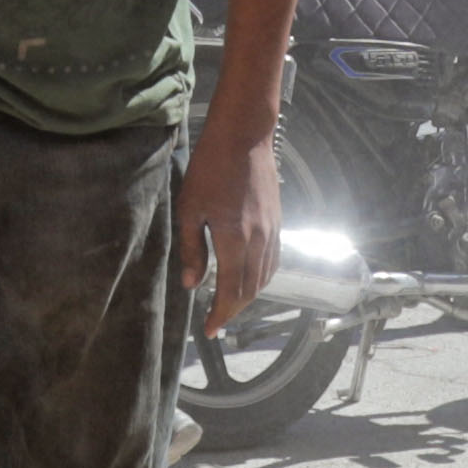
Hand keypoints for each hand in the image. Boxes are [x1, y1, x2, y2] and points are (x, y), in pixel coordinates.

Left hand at [182, 119, 281, 333]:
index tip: (208, 331)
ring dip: (248, 296)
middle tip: (215, 321)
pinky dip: (261, 277)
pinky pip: (272, 260)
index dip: (219, 314)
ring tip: (229, 303)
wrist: (244, 136)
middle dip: (232, 310)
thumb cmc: (210, 168)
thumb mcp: (190, 208)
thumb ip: (192, 249)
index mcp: (234, 239)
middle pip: (250, 290)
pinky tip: (249, 277)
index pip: (229, 291)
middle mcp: (258, 241)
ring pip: (264, 277)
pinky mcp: (277, 221)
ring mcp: (272, 231)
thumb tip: (191, 285)